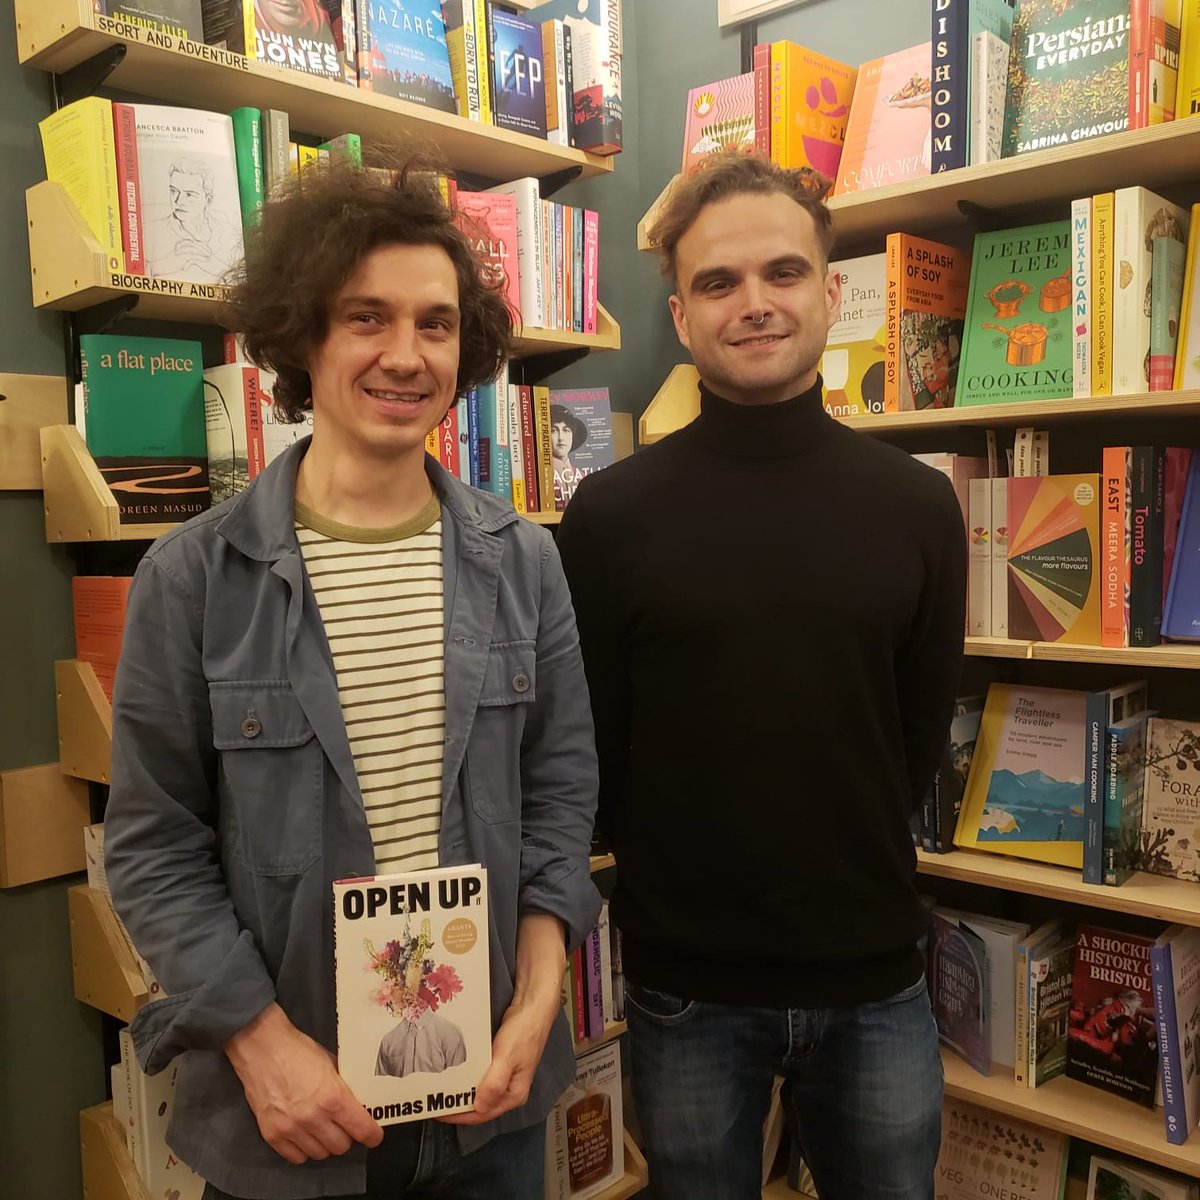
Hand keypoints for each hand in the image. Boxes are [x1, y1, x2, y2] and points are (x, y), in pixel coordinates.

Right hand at [225, 1002, 383, 1162]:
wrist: (262, 1047)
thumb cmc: (298, 1050)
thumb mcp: (331, 1063)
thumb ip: (343, 1087)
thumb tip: (357, 1103)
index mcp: (333, 1097)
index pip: (361, 1130)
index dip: (372, 1135)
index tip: (373, 1136)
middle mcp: (313, 1117)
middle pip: (341, 1146)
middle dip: (347, 1137)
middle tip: (344, 1126)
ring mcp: (291, 1128)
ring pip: (320, 1154)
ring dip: (325, 1144)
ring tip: (323, 1130)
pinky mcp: (272, 1135)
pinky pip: (295, 1158)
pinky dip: (304, 1150)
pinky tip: (305, 1136)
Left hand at [439, 986, 560, 1124]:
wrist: (532, 1007)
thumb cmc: (522, 1032)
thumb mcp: (507, 1057)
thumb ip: (494, 1084)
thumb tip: (479, 1108)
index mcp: (513, 1095)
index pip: (482, 1114)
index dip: (459, 1115)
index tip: (438, 1112)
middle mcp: (509, 1090)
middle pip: (480, 1105)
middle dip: (458, 1105)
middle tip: (434, 1101)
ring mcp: (505, 1077)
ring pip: (479, 1091)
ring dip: (462, 1091)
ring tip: (440, 1089)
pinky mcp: (501, 1065)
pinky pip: (481, 1077)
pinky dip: (468, 1077)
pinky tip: (457, 1072)